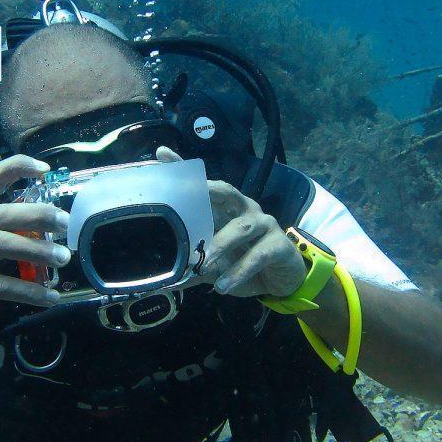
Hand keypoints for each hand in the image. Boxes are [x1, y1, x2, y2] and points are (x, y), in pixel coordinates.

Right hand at [0, 155, 70, 330]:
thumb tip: (29, 199)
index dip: (16, 167)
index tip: (45, 169)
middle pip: (2, 214)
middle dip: (37, 215)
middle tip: (65, 224)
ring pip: (0, 244)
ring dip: (36, 250)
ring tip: (62, 259)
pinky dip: (28, 291)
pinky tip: (49, 297)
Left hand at [156, 147, 305, 296]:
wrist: (279, 281)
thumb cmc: (242, 263)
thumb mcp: (214, 266)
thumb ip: (190, 268)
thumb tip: (162, 281)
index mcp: (225, 209)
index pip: (205, 186)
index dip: (185, 170)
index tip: (162, 156)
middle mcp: (244, 209)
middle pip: (226, 192)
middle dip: (207, 191)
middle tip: (187, 201)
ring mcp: (264, 224)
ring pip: (241, 228)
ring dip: (221, 245)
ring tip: (204, 264)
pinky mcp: (279, 245)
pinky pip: (258, 256)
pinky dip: (239, 271)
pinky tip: (223, 286)